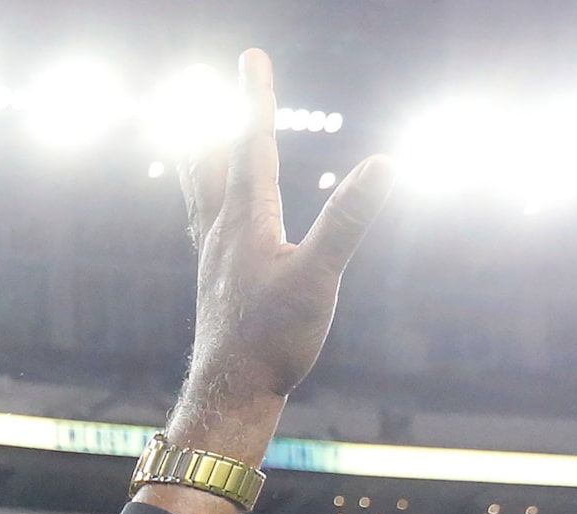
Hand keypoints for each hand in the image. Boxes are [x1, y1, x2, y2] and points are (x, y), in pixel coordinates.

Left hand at [173, 51, 392, 424]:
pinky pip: (203, 223)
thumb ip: (348, 220)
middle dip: (218, 116)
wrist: (231, 393)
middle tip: (205, 79)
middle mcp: (221, 232)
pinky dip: (203, 198)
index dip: (254, 99)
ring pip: (201, 191)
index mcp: (248, 222)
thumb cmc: (274, 341)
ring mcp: (212, 257)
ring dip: (200, 154)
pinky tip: (208, 209)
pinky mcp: (213, 281)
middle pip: (213, 160)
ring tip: (191, 129)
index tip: (250, 58)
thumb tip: (385, 164)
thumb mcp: (320, 278)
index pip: (252, 145)